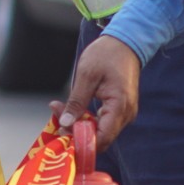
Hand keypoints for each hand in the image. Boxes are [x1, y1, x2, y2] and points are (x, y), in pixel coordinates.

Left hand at [51, 34, 140, 152]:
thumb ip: (77, 101)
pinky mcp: (120, 110)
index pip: (102, 138)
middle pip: (101, 137)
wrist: (125, 43)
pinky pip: (104, 123)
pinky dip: (88, 120)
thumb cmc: (107, 55)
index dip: (82, 141)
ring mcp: (125, 113)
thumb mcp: (87, 75)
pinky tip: (74, 110)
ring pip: (101, 131)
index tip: (62, 132)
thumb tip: (66, 123)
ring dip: (81, 125)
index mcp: (119, 106)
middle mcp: (126, 115)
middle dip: (77, 132)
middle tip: (57, 117)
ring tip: (61, 110)